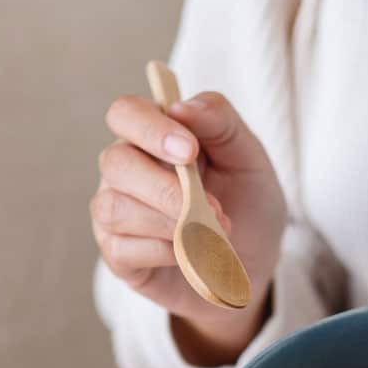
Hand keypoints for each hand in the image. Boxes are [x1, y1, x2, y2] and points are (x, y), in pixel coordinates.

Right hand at [91, 92, 286, 365]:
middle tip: (213, 207)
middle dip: (164, 187)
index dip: (151, 129)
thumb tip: (182, 106)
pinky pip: (122, 249)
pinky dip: (162, 251)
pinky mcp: (118, 254)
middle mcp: (126, 169)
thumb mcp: (248, 157)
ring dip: (168, 222)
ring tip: (212, 233)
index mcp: (153, 134)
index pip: (126, 113)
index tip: (189, 151)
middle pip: (115, 162)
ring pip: (115, 208)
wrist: (253, 261)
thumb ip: (220, 123)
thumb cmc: (245, 202)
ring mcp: (116, 211)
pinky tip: (191, 253)